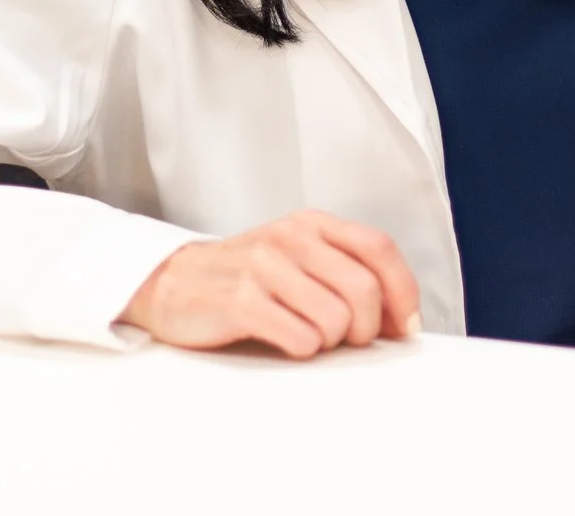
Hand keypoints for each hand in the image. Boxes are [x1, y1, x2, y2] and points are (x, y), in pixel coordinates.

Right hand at [118, 210, 422, 358]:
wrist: (170, 282)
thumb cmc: (243, 277)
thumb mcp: (295, 257)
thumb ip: (343, 272)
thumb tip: (399, 319)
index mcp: (310, 224)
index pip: (379, 248)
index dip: (403, 291)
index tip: (404, 326)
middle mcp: (289, 237)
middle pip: (364, 289)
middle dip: (366, 327)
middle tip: (347, 340)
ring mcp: (263, 266)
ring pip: (335, 319)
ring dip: (329, 341)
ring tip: (305, 334)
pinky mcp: (240, 299)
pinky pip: (301, 339)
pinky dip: (301, 350)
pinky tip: (282, 339)